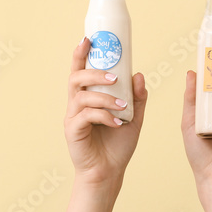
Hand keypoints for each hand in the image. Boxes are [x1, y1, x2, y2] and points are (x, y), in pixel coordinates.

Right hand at [64, 37, 146, 186]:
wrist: (110, 172)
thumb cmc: (118, 144)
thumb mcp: (135, 117)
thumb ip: (137, 97)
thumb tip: (139, 74)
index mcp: (88, 96)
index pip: (80, 70)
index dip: (81, 53)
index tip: (88, 38)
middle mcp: (76, 104)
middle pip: (76, 77)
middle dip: (95, 73)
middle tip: (116, 77)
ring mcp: (73, 117)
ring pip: (82, 96)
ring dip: (104, 97)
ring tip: (122, 106)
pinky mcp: (73, 131)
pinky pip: (86, 116)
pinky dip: (104, 116)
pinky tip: (117, 123)